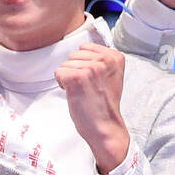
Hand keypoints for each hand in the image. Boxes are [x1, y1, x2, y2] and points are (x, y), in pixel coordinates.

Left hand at [55, 44, 129, 173]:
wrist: (104, 126)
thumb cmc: (103, 105)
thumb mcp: (109, 76)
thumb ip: (100, 60)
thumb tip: (83, 50)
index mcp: (115, 56)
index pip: (86, 48)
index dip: (84, 64)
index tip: (93, 80)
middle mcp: (105, 59)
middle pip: (74, 55)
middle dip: (75, 70)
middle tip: (87, 88)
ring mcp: (92, 67)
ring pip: (65, 64)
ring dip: (69, 78)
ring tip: (82, 91)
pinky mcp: (78, 77)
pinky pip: (59, 72)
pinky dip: (62, 84)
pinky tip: (74, 94)